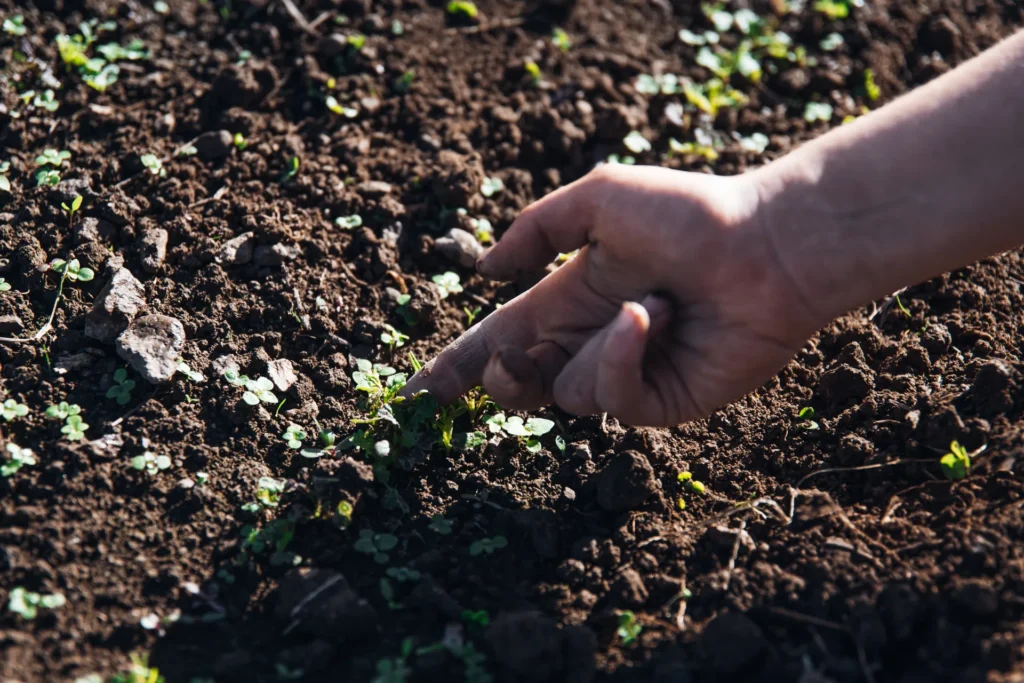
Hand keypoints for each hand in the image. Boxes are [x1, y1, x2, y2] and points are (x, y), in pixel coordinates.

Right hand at [403, 164, 819, 426]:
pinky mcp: (660, 404)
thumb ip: (536, 229)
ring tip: (656, 301)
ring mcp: (627, 376)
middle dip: (505, 375)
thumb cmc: (690, 214)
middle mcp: (592, 341)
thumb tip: (487, 270)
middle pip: (520, 383)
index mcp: (571, 298)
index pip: (500, 340)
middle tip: (519, 353)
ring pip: (566, 391)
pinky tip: (658, 319)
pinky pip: (612, 397)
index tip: (420, 395)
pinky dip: (624, 356)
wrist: (767, 248)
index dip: (459, 367)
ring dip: (601, 340)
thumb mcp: (600, 200)